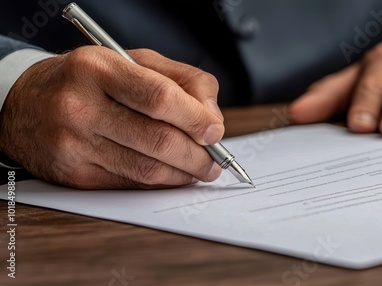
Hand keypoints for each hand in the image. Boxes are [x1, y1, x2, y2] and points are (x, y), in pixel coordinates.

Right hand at [0, 47, 224, 188]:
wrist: (26, 104)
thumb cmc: (90, 80)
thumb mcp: (134, 61)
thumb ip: (182, 80)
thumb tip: (212, 120)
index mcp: (98, 69)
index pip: (161, 98)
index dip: (196, 119)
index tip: (215, 131)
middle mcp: (80, 107)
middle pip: (159, 140)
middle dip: (199, 156)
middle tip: (215, 161)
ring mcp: (74, 144)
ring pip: (148, 169)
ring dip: (184, 174)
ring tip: (200, 169)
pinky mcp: (74, 174)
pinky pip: (131, 184)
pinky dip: (160, 182)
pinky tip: (172, 175)